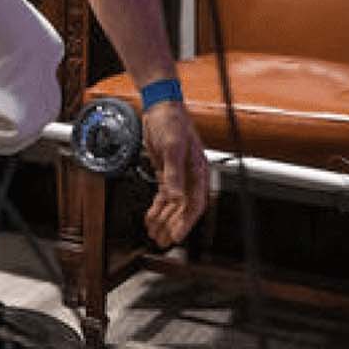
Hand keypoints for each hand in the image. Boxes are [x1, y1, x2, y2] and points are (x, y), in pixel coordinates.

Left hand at [140, 100, 209, 247]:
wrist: (160, 107)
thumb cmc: (172, 122)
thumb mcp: (171, 147)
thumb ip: (173, 174)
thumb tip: (174, 197)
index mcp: (199, 171)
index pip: (196, 203)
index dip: (187, 222)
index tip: (177, 236)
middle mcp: (191, 176)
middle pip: (184, 208)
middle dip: (173, 225)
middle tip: (163, 241)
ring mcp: (179, 175)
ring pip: (172, 205)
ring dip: (163, 220)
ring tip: (154, 235)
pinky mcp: (166, 172)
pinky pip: (163, 196)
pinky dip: (156, 208)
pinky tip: (149, 218)